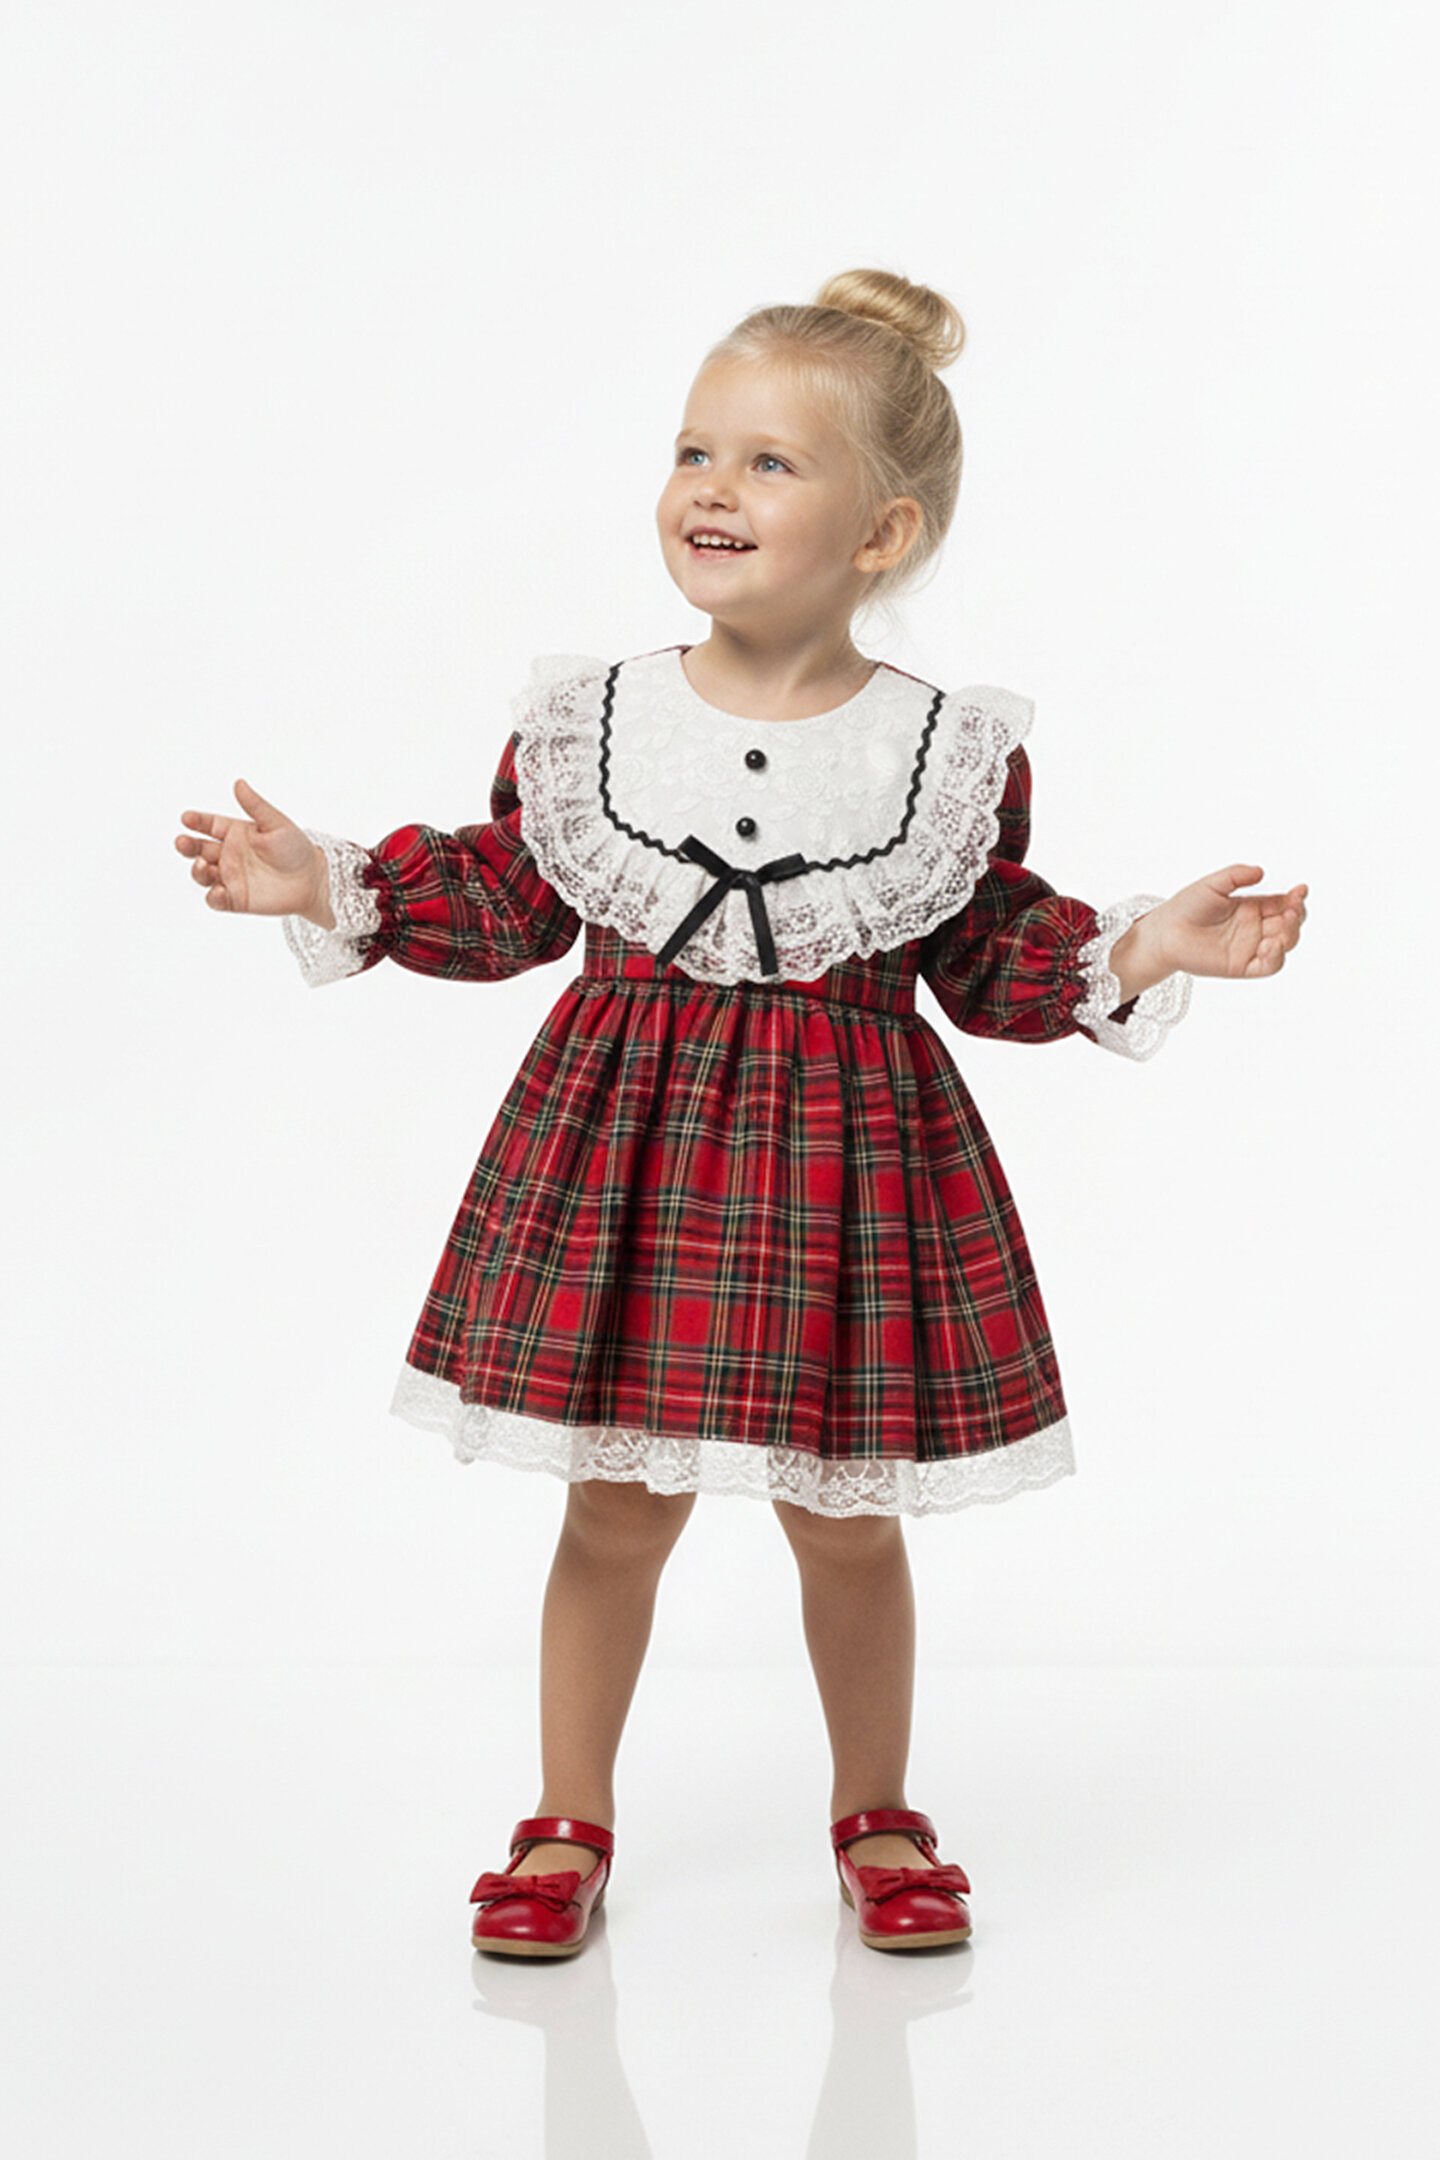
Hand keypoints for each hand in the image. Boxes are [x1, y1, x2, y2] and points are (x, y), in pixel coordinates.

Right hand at [174, 780, 334, 924]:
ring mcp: (230, 877)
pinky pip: (216, 899)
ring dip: (197, 869)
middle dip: (187, 845)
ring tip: (204, 864)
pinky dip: (213, 896)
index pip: (208, 824)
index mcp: (235, 833)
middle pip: (198, 849)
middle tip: (183, 842)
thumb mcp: (276, 823)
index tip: (187, 818)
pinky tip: (219, 890)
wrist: (313, 880)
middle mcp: (228, 854)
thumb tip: (239, 783)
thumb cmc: (296, 849)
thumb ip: (256, 806)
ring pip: (202, 874)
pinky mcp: (236, 899)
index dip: (196, 821)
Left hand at [1112, 865, 1307, 996]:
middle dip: (1297, 916)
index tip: (1300, 889)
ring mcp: (1250, 948)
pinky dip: (1276, 957)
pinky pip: (1268, 966)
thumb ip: (1236, 875)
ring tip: (1284, 923)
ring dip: (1292, 935)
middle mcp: (1255, 929)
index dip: (1297, 898)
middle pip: (1290, 925)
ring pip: (1284, 945)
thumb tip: (1261, 871)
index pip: (1285, 904)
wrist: (1164, 931)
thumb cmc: (1185, 907)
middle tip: (1292, 907)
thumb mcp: (1213, 884)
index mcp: (1253, 908)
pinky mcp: (1241, 966)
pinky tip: (1271, 944)